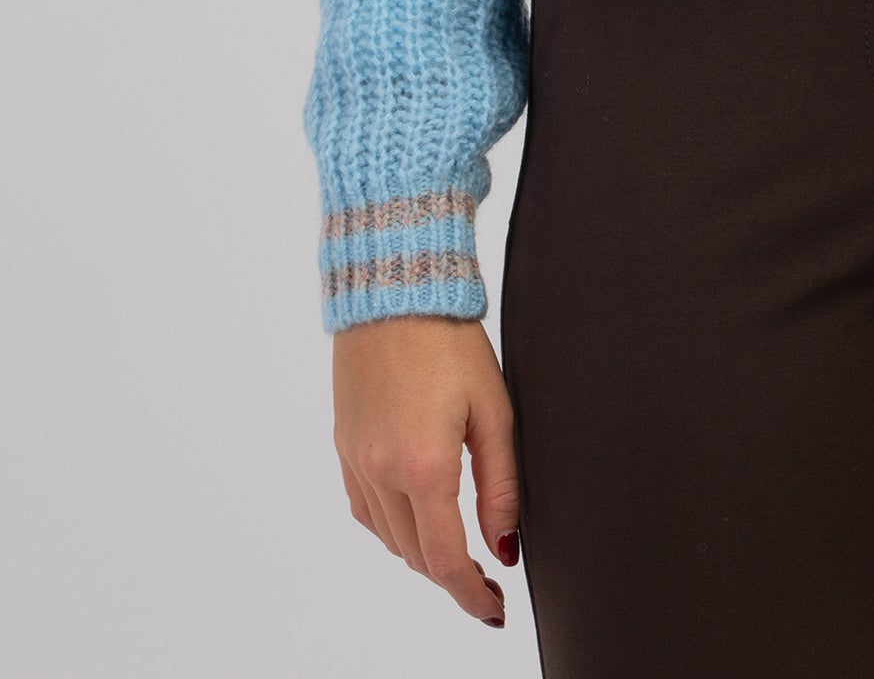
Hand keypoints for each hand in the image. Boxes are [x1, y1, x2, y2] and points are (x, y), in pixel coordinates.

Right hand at [332, 314, 519, 627]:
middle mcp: (381, 470)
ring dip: (422, 552)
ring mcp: (356, 459)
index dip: (471, 595)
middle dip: (452, 576)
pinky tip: (417, 514)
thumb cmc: (451, 339)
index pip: (446, 560)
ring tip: (458, 548)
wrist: (396, 288)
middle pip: (416, 555)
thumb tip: (506, 545)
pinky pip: (365, 508)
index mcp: (424, 465)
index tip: (493, 610)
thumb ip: (501, 485)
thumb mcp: (494, 410)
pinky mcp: (344, 444)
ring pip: (388, 537)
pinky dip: (392, 525)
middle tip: (487, 578)